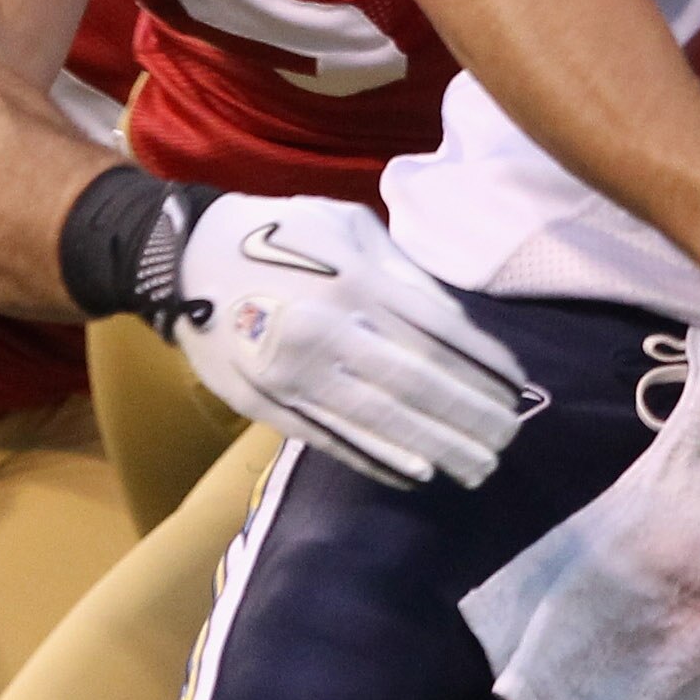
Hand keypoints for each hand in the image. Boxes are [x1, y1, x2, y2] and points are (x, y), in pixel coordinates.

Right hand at [173, 192, 528, 490]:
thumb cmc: (280, 232)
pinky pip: (332, 438)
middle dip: (470, 416)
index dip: (484, 364)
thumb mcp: (349, 226)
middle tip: (507, 438)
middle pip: (420, 384)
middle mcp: (333, 328)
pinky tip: (414, 472)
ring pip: (382, 420)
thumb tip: (453, 319)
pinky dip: (377, 458)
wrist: (183, 258)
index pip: (441, 332)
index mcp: (359, 279)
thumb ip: (401, 270)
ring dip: (436, 448)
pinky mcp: (267, 403)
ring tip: (476, 467)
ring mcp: (297, 372)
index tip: (516, 386)